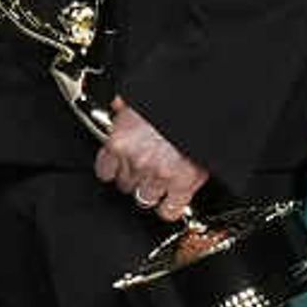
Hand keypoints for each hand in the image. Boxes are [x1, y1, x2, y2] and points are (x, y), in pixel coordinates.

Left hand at [92, 97, 206, 224]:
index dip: (115, 169)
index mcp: (121, 140)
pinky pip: (169, 211)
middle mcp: (135, 161)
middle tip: (148, 168)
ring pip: (144, 198)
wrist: (201, 98)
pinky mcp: (182, 184)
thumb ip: (125, 106)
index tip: (121, 167)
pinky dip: (171, 208)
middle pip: (125, 185)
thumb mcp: (139, 95)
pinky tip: (174, 201)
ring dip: (152, 190)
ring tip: (162, 180)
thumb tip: (118, 104)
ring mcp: (158, 175)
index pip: (105, 170)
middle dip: (135, 178)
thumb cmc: (172, 95)